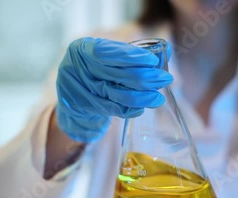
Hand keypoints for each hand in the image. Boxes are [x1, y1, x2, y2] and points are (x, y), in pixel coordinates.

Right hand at [55, 37, 173, 142]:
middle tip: (164, 79)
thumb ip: (133, 53)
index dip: (132, 56)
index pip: (108, 52)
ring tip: (158, 98)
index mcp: (82, 49)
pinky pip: (111, 109)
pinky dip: (129, 109)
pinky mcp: (84, 107)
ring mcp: (79, 89)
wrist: (71, 93)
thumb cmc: (94, 69)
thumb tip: (166, 50)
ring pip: (115, 94)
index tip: (152, 61)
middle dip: (144, 77)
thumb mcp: (107, 56)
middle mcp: (77, 68)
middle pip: (115, 74)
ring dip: (141, 97)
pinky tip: (142, 108)